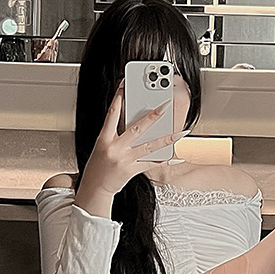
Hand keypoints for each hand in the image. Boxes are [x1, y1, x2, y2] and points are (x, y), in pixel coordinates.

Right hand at [80, 83, 179, 198]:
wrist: (95, 186)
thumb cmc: (99, 164)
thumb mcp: (102, 144)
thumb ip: (115, 132)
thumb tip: (131, 118)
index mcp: (104, 138)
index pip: (112, 114)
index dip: (118, 99)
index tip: (125, 86)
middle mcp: (115, 148)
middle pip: (136, 129)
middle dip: (152, 117)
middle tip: (164, 106)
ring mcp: (124, 160)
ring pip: (149, 147)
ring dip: (166, 139)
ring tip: (179, 133)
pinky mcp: (131, 170)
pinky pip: (151, 164)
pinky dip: (164, 161)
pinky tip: (175, 158)